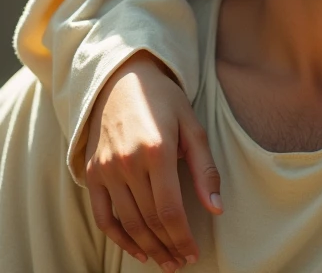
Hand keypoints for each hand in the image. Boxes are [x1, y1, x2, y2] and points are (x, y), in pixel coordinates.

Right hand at [85, 51, 221, 269]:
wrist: (122, 78)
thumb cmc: (163, 100)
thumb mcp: (192, 126)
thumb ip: (205, 168)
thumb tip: (217, 209)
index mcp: (157, 150)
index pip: (169, 210)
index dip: (182, 237)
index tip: (193, 253)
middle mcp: (127, 162)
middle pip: (149, 220)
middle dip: (168, 246)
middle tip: (181, 261)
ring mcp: (106, 168)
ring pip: (128, 222)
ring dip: (147, 247)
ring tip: (165, 260)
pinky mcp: (92, 172)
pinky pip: (103, 215)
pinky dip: (118, 238)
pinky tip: (137, 249)